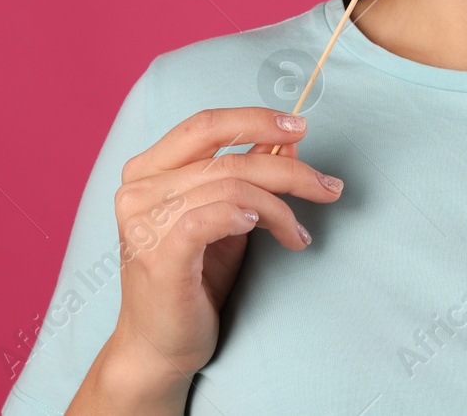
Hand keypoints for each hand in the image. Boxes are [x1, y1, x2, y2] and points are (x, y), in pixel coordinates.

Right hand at [99, 107, 342, 391]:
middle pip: (228, 159)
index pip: (205, 125)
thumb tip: (288, 141)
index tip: (301, 127)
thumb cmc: (193, 281)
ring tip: (299, 235)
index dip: (256, 119)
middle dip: (289, 171)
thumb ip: (248, 176)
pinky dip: (248, 215)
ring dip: (280, 209)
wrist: (159, 347)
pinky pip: (212, 217)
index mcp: (147, 170)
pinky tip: (268, 228)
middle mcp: (138, 190)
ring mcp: (144, 222)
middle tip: (328, 187)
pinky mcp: (158, 255)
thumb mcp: (227, 218)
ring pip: (231, 187)